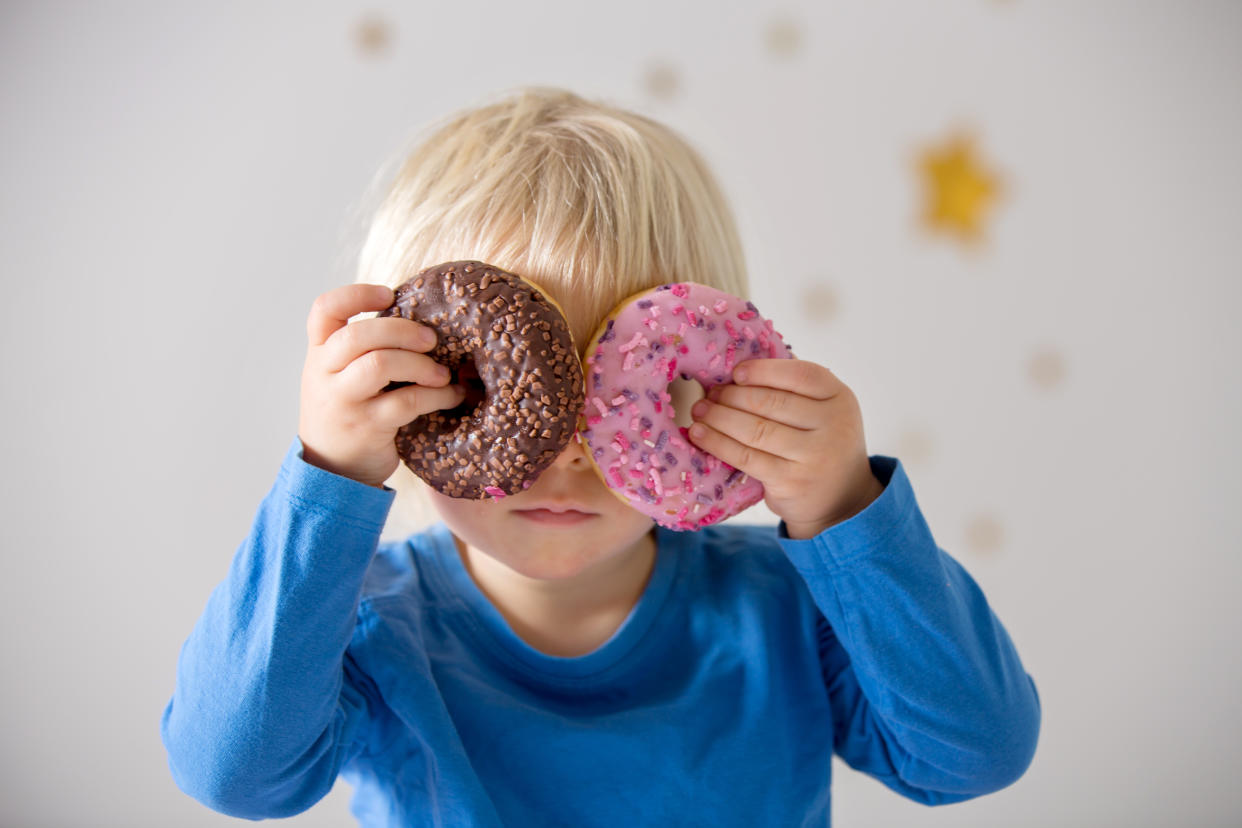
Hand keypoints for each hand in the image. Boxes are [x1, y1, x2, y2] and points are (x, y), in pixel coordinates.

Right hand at [298, 284, 463, 487]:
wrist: (331, 470)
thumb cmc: (348, 412)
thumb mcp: (340, 376)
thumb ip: (362, 350)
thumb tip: (421, 320)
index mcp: (319, 354)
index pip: (324, 310)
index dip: (356, 295)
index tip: (388, 294)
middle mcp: (323, 374)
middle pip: (357, 335)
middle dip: (402, 330)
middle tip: (432, 340)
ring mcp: (342, 402)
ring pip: (379, 364)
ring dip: (420, 365)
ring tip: (442, 374)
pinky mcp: (365, 428)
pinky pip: (405, 402)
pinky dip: (436, 396)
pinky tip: (451, 395)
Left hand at [687, 359, 883, 538]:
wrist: (841, 499)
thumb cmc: (820, 445)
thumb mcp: (823, 411)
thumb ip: (794, 391)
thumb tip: (736, 373)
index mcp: (840, 397)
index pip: (800, 375)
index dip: (763, 371)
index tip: (736, 373)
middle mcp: (833, 425)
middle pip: (772, 402)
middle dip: (733, 396)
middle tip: (710, 394)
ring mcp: (813, 456)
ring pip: (755, 429)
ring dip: (719, 417)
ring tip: (700, 411)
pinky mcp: (791, 482)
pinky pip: (746, 457)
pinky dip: (718, 443)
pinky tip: (700, 434)